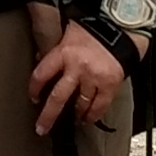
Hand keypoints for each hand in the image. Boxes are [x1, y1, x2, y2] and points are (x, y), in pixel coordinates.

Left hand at [25, 18, 128, 135]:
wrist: (121, 27)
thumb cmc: (94, 29)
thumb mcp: (68, 33)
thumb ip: (55, 48)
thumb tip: (40, 59)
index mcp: (64, 52)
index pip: (41, 75)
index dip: (34, 89)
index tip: (33, 98)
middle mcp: (77, 67)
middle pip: (58, 97)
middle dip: (48, 116)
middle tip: (41, 128)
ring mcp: (94, 78)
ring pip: (80, 104)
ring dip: (75, 114)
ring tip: (72, 120)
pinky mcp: (110, 84)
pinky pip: (99, 106)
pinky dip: (93, 115)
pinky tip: (88, 118)